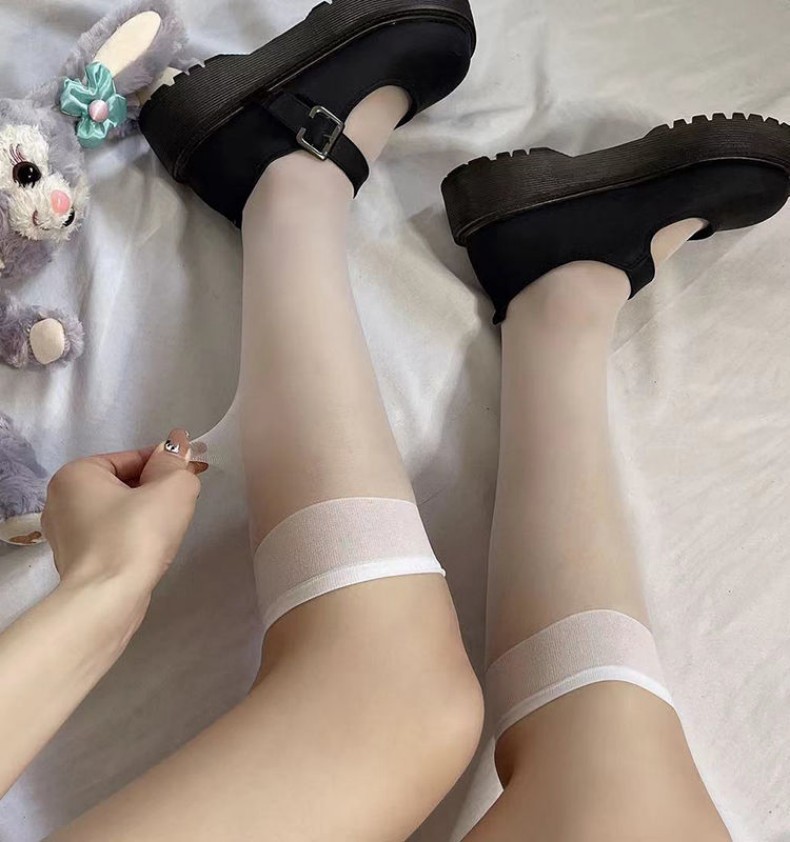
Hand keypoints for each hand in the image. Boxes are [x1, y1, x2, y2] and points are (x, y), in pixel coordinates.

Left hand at [42, 429, 201, 594]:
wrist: (108, 598)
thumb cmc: (137, 535)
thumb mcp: (171, 488)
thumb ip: (176, 462)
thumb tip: (177, 444)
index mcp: (76, 473)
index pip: (132, 457)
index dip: (167, 464)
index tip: (192, 475)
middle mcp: (60, 499)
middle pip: (123, 484)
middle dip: (155, 490)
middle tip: (181, 504)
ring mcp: (63, 534)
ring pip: (117, 511)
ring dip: (144, 513)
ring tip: (166, 529)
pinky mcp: (74, 561)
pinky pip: (109, 536)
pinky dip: (130, 536)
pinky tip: (147, 549)